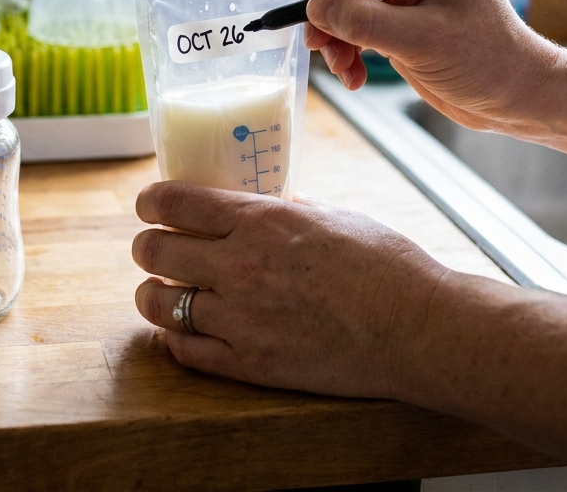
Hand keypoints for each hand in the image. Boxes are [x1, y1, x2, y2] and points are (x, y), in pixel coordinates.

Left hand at [130, 181, 449, 398]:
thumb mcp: (333, 217)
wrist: (418, 329)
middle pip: (155, 252)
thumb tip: (265, 202)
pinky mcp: (251, 364)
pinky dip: (175, 340)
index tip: (148, 206)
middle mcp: (241, 267)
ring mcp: (242, 319)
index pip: (176, 203)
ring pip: (159, 305)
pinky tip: (181, 332)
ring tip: (159, 294)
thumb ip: (288, 210)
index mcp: (262, 221)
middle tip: (153, 249)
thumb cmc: (387, 267)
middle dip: (147, 247)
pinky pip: (186, 351)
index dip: (151, 202)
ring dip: (152, 296)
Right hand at [304, 0, 559, 133]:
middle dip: (328, 0)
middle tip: (320, 37)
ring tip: (339, 64)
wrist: (512, 95)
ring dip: (331, 29)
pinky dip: (343, 45)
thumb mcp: (425, 41)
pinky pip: (348, 18)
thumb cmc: (491, 59)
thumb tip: (317, 8)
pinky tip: (354, 73)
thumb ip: (367, 23)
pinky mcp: (392, 13)